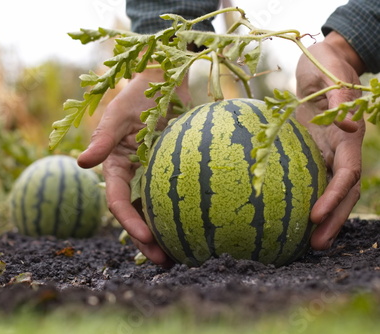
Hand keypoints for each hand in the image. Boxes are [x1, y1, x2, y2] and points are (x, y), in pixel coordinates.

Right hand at [78, 68, 189, 265]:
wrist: (167, 78)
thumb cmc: (139, 93)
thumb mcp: (119, 114)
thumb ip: (103, 138)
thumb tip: (81, 163)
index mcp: (116, 166)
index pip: (118, 201)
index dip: (129, 222)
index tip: (146, 238)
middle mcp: (134, 175)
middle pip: (138, 215)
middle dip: (147, 241)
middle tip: (165, 262)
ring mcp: (155, 175)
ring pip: (158, 211)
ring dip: (167, 234)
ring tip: (183, 258)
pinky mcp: (175, 170)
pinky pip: (179, 195)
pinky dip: (185, 213)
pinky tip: (201, 229)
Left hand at [295, 31, 365, 249]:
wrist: (325, 61)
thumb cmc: (327, 64)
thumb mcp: (331, 73)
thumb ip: (340, 96)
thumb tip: (351, 125)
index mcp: (348, 135)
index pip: (346, 173)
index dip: (334, 196)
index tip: (315, 215)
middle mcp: (343, 147)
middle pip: (344, 191)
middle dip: (333, 219)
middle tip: (316, 246)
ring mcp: (332, 150)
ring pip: (334, 190)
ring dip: (326, 217)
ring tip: (311, 243)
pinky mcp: (317, 150)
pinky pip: (316, 178)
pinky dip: (312, 198)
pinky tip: (298, 217)